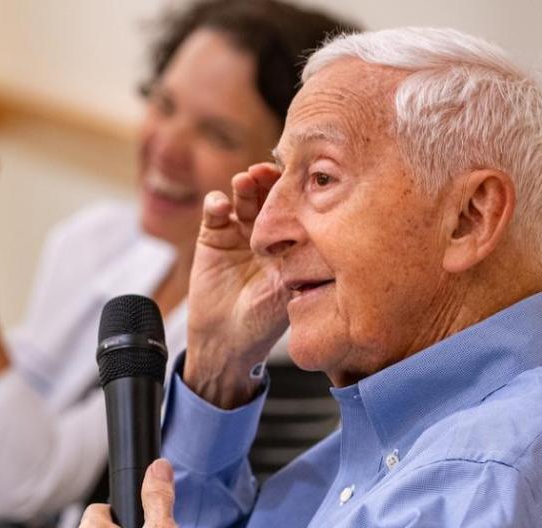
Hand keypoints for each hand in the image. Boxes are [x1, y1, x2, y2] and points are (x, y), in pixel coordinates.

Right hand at [184, 164, 290, 407]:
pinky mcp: (212, 237)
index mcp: (290, 242)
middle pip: (268, 195)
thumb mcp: (292, 292)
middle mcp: (266, 233)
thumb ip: (303, 264)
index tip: (297, 179)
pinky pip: (215, 212)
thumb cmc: (264, 323)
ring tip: (244, 181)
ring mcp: (239, 233)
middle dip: (268, 180)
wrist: (225, 342)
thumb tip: (329, 235)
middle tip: (266, 171)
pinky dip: (216, 204)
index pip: (294, 207)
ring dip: (244, 186)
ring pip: (243, 198)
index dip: (294, 191)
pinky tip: (219, 205)